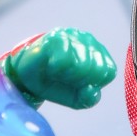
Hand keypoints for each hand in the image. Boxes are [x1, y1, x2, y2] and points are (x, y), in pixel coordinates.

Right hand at [1, 28, 117, 110]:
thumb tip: (91, 89)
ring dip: (67, 75)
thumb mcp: (76, 99)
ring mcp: (73, 36)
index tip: (79, 85)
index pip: (109, 71)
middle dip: (80, 81)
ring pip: (82, 64)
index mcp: (99, 54)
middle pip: (96, 68)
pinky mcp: (56, 37)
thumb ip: (90, 99)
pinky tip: (51, 67)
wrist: (28, 77)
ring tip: (57, 72)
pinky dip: (57, 69)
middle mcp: (89, 41)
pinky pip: (65, 57)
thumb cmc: (56, 84)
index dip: (93, 83)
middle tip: (65, 79)